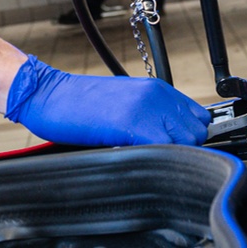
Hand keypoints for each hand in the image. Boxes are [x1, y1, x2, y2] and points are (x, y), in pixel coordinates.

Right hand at [3, 54, 209, 145]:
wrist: (48, 94)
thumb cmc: (80, 104)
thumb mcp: (124, 102)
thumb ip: (150, 114)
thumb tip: (171, 139)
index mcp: (157, 89)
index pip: (198, 117)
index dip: (189, 136)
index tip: (174, 146)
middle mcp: (157, 95)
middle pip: (197, 132)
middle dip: (184, 149)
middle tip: (158, 155)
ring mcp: (146, 108)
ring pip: (187, 142)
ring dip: (172, 154)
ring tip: (147, 155)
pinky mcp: (133, 124)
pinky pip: (166, 148)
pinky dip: (159, 158)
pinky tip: (138, 156)